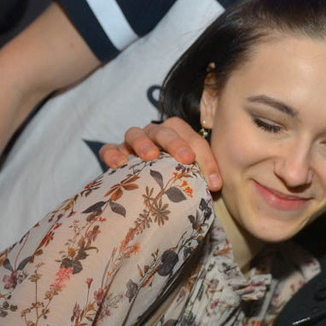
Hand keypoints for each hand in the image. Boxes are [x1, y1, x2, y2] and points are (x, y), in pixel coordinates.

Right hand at [98, 117, 221, 190]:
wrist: (147, 195)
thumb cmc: (174, 186)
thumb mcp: (192, 181)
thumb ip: (203, 179)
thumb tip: (216, 187)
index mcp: (178, 138)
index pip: (194, 139)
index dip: (207, 159)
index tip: (215, 183)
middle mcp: (154, 137)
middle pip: (164, 130)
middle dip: (177, 143)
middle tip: (186, 159)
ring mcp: (132, 144)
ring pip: (135, 133)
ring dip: (144, 143)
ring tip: (150, 156)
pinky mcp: (114, 155)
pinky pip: (109, 149)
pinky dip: (112, 154)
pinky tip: (119, 165)